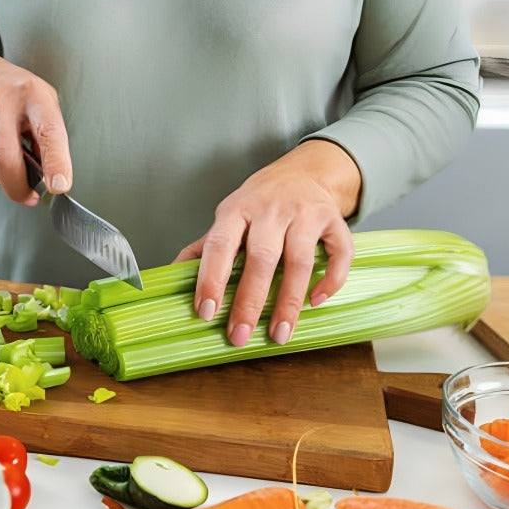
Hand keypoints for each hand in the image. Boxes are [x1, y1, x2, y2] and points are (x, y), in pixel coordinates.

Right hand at [0, 49, 71, 205]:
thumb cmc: (22, 98)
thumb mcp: (46, 108)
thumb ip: (51, 141)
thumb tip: (50, 179)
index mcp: (33, 96)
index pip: (48, 133)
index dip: (56, 163)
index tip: (59, 186)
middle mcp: (1, 101)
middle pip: (4, 158)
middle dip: (18, 188)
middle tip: (30, 197)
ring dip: (3, 179)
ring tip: (12, 162)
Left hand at [175, 139, 360, 346]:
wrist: (304, 172)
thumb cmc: (259, 204)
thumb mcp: (228, 218)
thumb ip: (203, 248)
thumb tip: (169, 278)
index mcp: (237, 210)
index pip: (220, 245)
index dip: (211, 278)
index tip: (206, 312)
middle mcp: (271, 210)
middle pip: (261, 257)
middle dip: (249, 300)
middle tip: (239, 336)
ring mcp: (305, 214)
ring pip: (300, 260)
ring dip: (289, 301)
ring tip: (279, 334)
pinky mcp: (333, 220)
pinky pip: (339, 252)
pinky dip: (331, 279)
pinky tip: (316, 302)